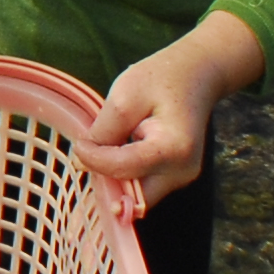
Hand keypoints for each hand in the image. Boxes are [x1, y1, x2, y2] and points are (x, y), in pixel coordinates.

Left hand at [75, 11, 264, 214]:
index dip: (94, 160)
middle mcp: (182, 171)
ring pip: (137, 198)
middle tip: (87, 158)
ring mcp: (182, 178)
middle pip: (133, 197)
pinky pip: (143, 188)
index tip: (78, 143)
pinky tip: (114, 156)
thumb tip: (82, 163)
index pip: (123, 168)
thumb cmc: (161, 79)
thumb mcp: (125, 96)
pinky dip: (125, 178)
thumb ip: (104, 132)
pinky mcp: (176, 177)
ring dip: (114, 181)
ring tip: (102, 153)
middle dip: (106, 183)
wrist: (195, 75)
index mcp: (173, 148)